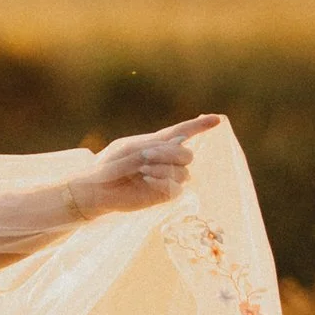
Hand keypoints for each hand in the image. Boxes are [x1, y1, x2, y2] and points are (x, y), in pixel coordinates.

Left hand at [76, 113, 220, 212]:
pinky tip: (147, 180)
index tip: (217, 119)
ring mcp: (167, 178)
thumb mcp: (129, 147)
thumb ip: (155, 145)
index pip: (184, 132)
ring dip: (164, 168)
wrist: (96, 187)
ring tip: (142, 170)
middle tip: (145, 155)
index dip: (200, 126)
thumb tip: (180, 141)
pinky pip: (176, 188)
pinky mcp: (163, 195)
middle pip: (187, 154)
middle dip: (169, 153)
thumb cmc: (109, 164)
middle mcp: (166, 161)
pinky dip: (164, 182)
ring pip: (183, 172)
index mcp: (158, 143)